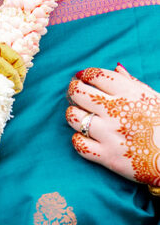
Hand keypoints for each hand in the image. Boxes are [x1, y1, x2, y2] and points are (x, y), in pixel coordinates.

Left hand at [66, 64, 159, 186]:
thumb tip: (116, 68)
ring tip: (79, 115)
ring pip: (74, 117)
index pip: (96, 75)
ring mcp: (109, 134)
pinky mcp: (107, 156)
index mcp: (129, 94)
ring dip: (73, 114)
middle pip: (78, 93)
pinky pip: (79, 144)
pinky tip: (85, 137)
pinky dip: (78, 140)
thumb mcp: (155, 98)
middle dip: (74, 90)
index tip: (84, 77)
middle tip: (76, 93)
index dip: (86, 74)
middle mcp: (116, 111)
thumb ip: (133, 83)